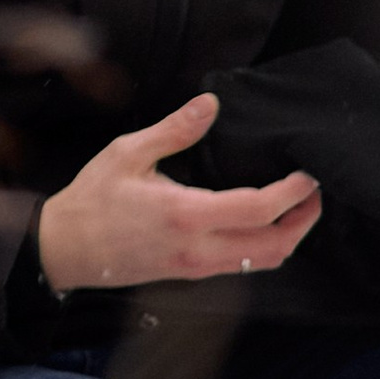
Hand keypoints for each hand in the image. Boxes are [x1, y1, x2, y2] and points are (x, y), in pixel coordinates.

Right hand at [36, 94, 320, 291]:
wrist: (65, 249)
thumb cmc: (92, 200)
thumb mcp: (127, 153)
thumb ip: (174, 130)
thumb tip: (210, 105)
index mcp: (186, 214)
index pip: (258, 209)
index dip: (293, 193)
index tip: (308, 174)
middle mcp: (198, 248)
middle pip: (274, 247)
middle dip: (304, 221)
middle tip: (314, 193)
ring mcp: (196, 267)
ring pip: (261, 262)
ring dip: (287, 237)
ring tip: (295, 207)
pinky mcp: (190, 274)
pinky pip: (241, 266)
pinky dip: (263, 246)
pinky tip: (261, 223)